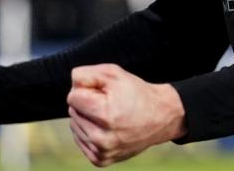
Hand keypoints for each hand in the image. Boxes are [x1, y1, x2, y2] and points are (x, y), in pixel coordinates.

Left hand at [66, 64, 186, 166]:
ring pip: (75, 126)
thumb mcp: (114, 74)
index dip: (88, 89)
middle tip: (109, 102)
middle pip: (73, 112)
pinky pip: (81, 140)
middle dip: (87, 104)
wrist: (160, 117)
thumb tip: (72, 84)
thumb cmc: (137, 94)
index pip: (73, 97)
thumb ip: (86, 74)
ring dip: (87, 118)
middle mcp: (101, 138)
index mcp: (105, 115)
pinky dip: (89, 131)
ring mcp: (101, 151)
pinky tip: (105, 127)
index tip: (103, 91)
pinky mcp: (101, 160)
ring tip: (109, 115)